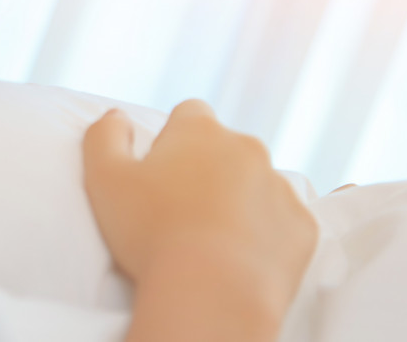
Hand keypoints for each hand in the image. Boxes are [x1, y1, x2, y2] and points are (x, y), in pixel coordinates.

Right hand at [82, 100, 317, 339]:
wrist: (212, 293)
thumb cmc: (151, 233)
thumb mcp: (104, 179)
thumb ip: (104, 136)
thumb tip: (116, 116)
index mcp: (199, 130)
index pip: (189, 113)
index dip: (172, 139)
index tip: (160, 174)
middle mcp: (247, 147)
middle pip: (225, 149)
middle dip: (208, 170)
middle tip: (181, 212)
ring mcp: (280, 186)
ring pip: (257, 184)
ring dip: (239, 201)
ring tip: (211, 241)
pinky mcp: (303, 225)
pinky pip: (283, 222)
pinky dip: (265, 235)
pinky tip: (240, 259)